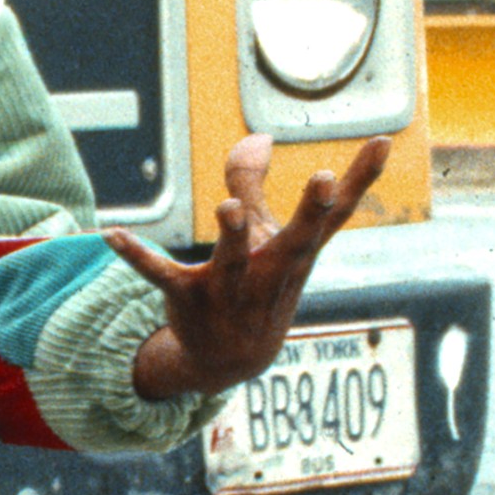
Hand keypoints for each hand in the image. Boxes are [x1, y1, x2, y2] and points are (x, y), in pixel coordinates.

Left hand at [117, 133, 388, 399]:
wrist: (233, 359)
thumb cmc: (256, 283)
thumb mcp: (259, 235)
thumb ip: (251, 182)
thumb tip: (258, 135)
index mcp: (296, 250)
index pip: (337, 212)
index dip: (363, 177)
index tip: (385, 140)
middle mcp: (272, 268)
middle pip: (298, 238)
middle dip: (312, 210)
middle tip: (325, 178)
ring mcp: (231, 287)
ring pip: (233, 260)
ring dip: (232, 234)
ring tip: (228, 207)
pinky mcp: (188, 297)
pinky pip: (159, 274)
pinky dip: (135, 255)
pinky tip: (110, 234)